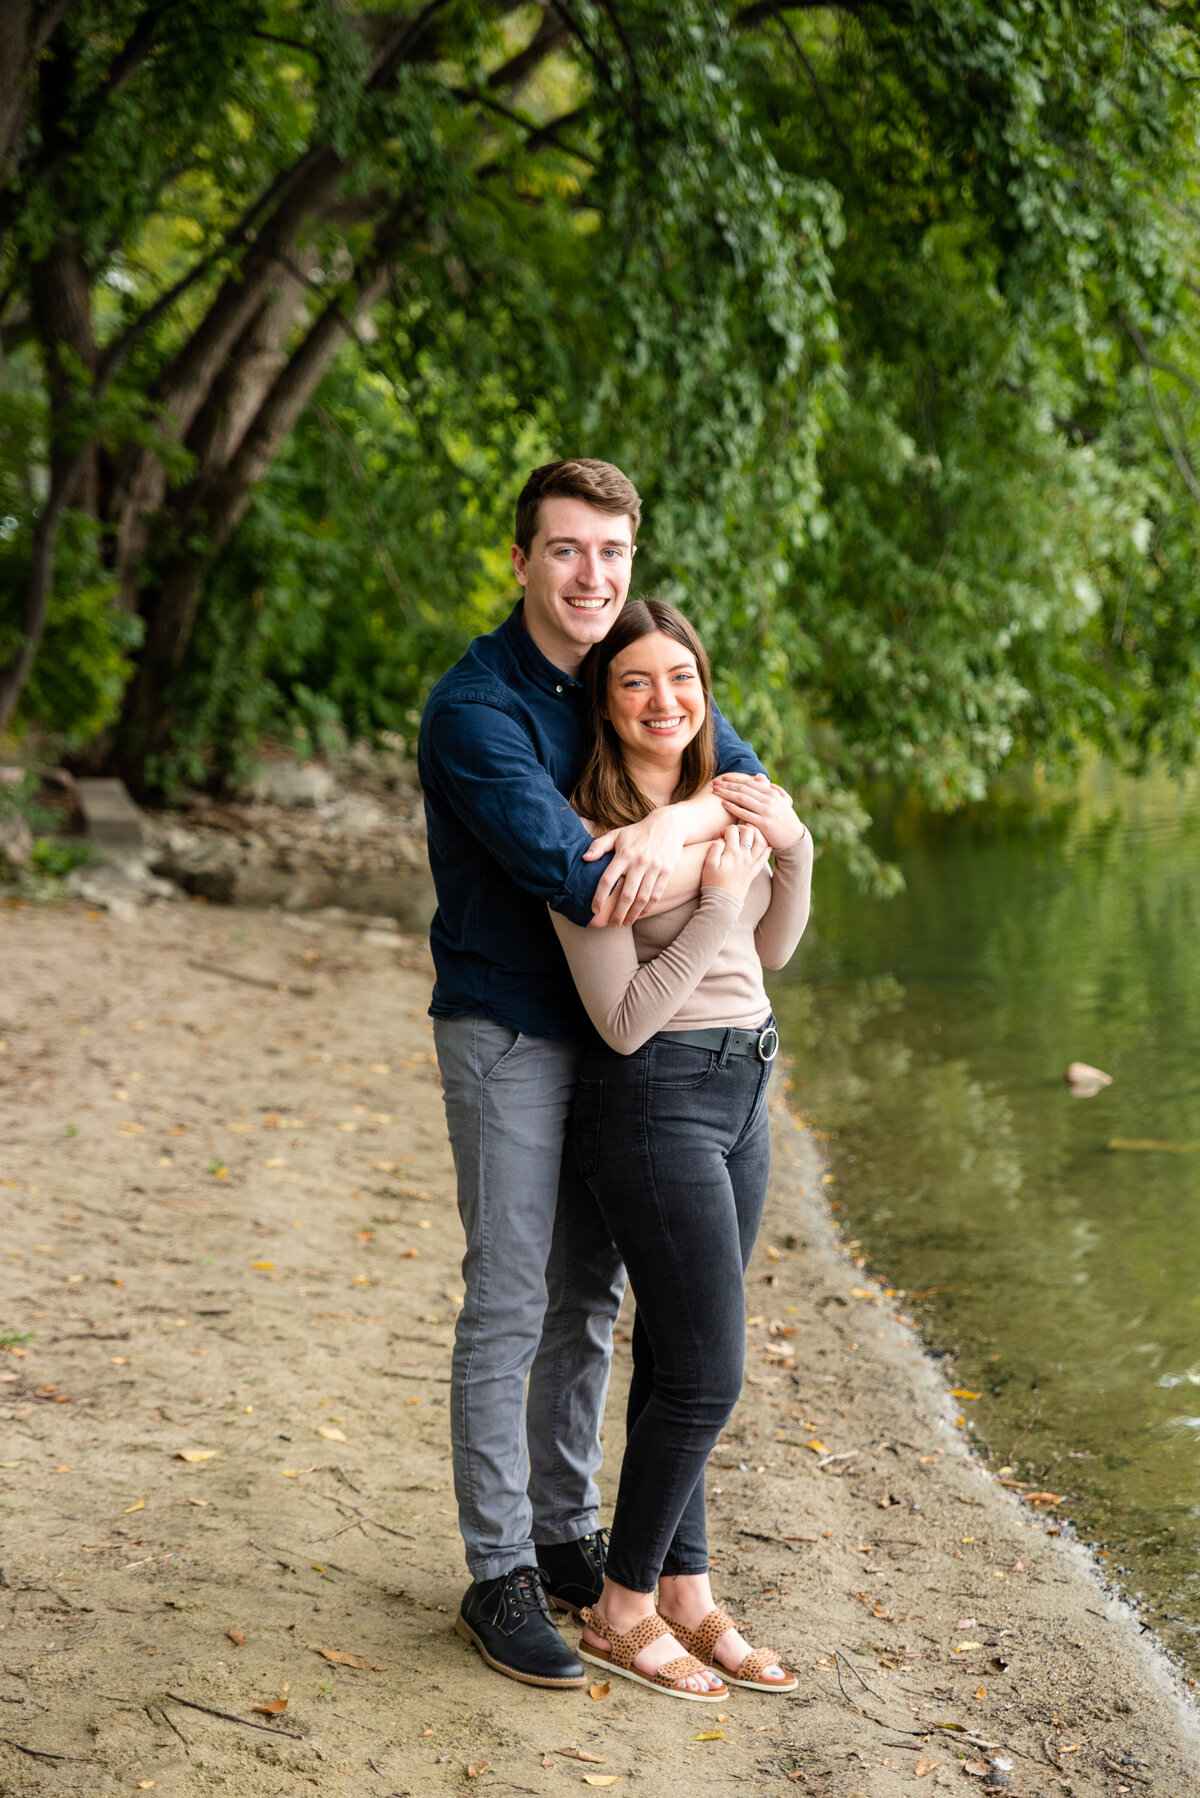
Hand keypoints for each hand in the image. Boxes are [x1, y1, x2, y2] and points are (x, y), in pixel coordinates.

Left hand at [585, 806, 688, 926]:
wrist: (669, 825)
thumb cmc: (638, 832)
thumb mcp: (617, 834)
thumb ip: (599, 846)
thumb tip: (584, 858)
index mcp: (624, 854)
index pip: (607, 880)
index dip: (599, 897)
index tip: (595, 909)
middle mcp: (639, 862)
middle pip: (626, 895)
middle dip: (618, 913)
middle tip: (612, 924)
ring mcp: (654, 868)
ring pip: (642, 898)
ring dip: (633, 914)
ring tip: (625, 923)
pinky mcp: (667, 872)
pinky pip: (656, 895)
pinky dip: (648, 908)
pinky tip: (640, 914)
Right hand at [702, 824, 770, 903]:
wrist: (723, 901)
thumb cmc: (713, 883)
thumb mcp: (708, 864)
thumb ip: (714, 848)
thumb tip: (721, 839)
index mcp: (732, 852)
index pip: (732, 831)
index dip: (724, 829)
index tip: (719, 836)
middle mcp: (744, 856)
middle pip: (749, 832)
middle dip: (741, 827)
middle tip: (735, 831)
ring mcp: (751, 863)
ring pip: (761, 842)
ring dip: (757, 833)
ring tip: (751, 831)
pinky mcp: (754, 871)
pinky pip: (765, 858)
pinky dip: (767, 849)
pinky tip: (766, 845)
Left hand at [712, 771, 805, 850]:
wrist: (794, 838)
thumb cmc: (784, 820)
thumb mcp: (780, 801)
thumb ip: (769, 789)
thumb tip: (759, 776)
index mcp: (772, 792)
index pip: (750, 783)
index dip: (735, 780)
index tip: (723, 779)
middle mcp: (769, 799)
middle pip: (743, 789)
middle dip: (727, 785)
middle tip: (714, 783)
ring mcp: (766, 811)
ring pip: (742, 799)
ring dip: (727, 793)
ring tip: (715, 791)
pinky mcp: (763, 823)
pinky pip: (745, 813)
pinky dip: (733, 807)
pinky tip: (723, 804)